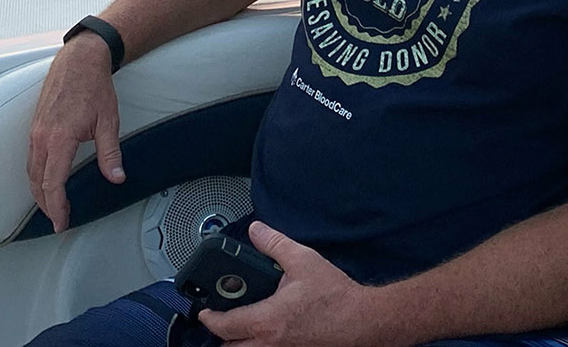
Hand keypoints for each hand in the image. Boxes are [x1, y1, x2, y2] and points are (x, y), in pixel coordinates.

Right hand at [25, 33, 124, 232]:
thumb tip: (117, 178)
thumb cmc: (94, 87)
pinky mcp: (35, 125)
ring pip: (31, 170)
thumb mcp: (109, 121)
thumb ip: (110, 153)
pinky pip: (31, 157)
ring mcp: (36, 131)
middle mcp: (42, 137)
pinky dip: (36, 174)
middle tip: (58, 220)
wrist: (79, 60)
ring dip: (39, 191)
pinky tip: (45, 179)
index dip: (57, 207)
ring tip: (51, 205)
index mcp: (60, 139)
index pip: (53, 183)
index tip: (62, 222)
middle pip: (37, 182)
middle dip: (46, 205)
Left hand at [197, 222, 395, 346]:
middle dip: (221, 336)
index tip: (204, 311)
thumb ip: (275, 245)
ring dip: (239, 342)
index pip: (224, 326)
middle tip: (221, 319)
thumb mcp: (304, 261)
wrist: (363, 321)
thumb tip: (256, 232)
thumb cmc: (337, 297)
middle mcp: (270, 343)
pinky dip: (259, 344)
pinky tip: (266, 330)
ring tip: (241, 326)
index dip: (209, 318)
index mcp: (267, 321)